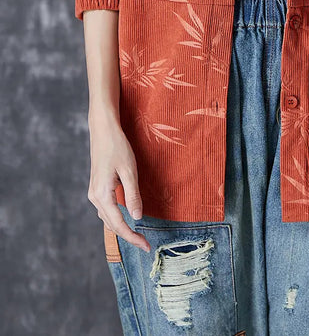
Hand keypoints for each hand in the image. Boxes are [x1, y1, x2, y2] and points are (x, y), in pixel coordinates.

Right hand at [87, 112, 150, 252]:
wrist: (103, 130)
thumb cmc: (117, 147)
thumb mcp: (129, 170)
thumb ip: (133, 195)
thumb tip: (137, 218)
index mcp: (102, 195)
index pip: (118, 224)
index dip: (133, 237)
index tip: (146, 247)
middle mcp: (95, 197)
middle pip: (111, 224)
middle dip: (128, 236)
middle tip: (146, 245)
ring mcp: (94, 192)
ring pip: (107, 218)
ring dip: (121, 228)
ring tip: (138, 235)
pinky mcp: (96, 187)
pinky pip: (106, 209)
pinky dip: (116, 217)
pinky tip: (126, 217)